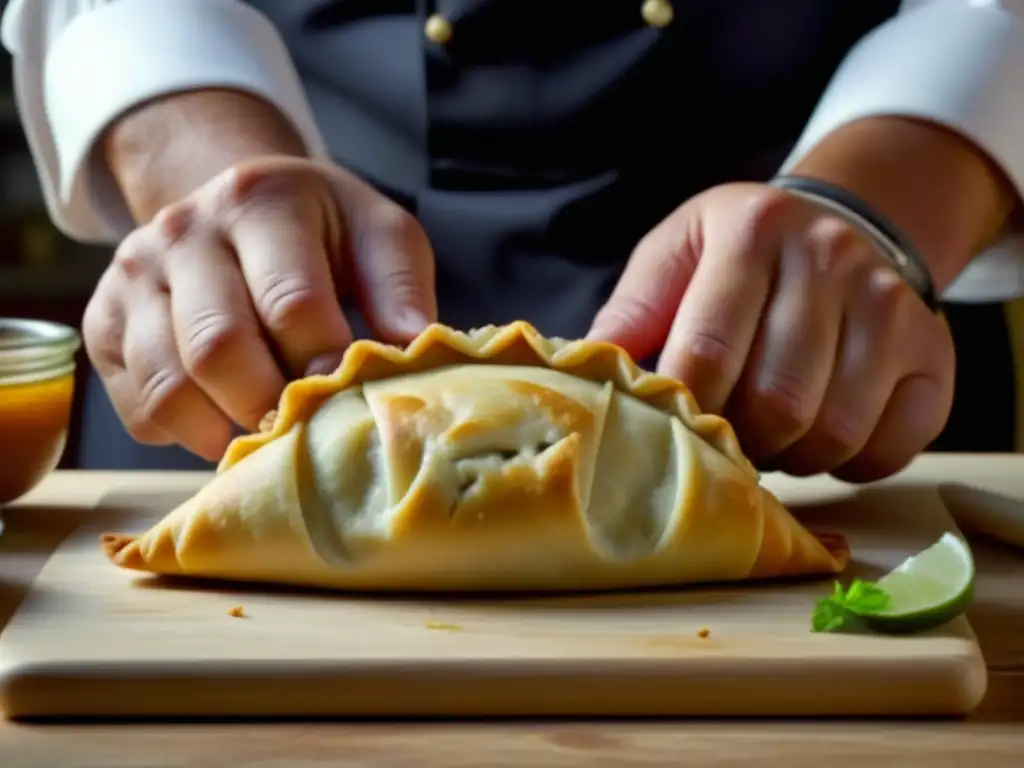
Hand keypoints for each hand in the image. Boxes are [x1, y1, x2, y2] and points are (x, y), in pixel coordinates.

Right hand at [83, 156, 435, 460]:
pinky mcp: (103, 322)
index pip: (291, 302)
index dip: (326, 365)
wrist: (236, 203)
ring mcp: (133, 276)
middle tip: (309, 431)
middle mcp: (181, 230)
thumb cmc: (322, 231)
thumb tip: (413, 351)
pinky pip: (138, 406)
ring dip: (226, 431)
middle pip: (218, 348)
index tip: (351, 399)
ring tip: (271, 436)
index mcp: (259, 200)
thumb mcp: (378, 234)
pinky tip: (227, 419)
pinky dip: (186, 434)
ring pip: (168, 387)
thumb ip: (400, 287)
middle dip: (272, 408)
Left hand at [588, 182, 955, 481]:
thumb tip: (582, 383)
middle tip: (722, 438)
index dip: (682, 415)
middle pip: (775, 403)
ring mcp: (891, 304)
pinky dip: (847, 464)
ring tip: (766, 434)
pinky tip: (820, 433)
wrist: (835, 227)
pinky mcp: (934, 353)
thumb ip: (629, 316)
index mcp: (752, 231)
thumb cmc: (735, 258)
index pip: (707, 354)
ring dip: (788, 457)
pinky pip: (887, 449)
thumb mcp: (674, 258)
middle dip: (738, 442)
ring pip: (832, 433)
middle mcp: (831, 257)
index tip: (666, 436)